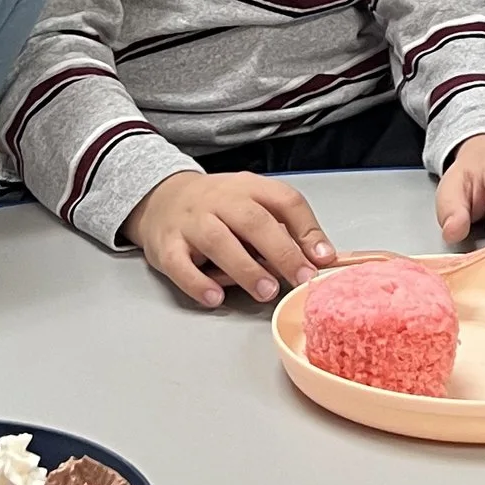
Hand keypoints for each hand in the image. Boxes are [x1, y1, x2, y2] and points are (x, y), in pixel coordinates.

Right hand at [124, 171, 334, 309]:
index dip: (307, 229)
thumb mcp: (252, 204)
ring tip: (266, 291)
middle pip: (253, 220)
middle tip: (301, 279)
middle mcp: (219, 200)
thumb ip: (284, 228)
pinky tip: (215, 296)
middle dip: (281, 251)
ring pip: (218, 240)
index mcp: (248, 188)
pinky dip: (198, 283)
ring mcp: (191, 222)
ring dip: (245, 267)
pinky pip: (180, 264)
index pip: (284, 200)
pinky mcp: (166, 245)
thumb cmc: (217, 207)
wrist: (161, 197)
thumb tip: (321, 258)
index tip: (323, 258)